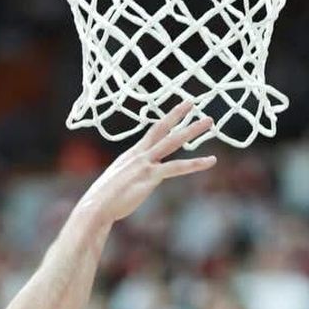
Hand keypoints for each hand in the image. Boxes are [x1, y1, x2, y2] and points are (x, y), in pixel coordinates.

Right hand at [78, 102, 216, 224]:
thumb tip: (134, 181)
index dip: (166, 119)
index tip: (177, 110)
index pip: (152, 131)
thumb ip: (129, 177)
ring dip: (192, 130)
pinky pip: (178, 167)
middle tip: (193, 102)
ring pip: (173, 141)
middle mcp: (139, 154)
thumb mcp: (117, 183)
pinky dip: (196, 163)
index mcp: (132, 154)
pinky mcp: (151, 176)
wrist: (96, 207)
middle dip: (178, 114)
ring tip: (210, 121)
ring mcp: (145, 163)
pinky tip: (211, 160)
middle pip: (162, 128)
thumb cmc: (104, 200)